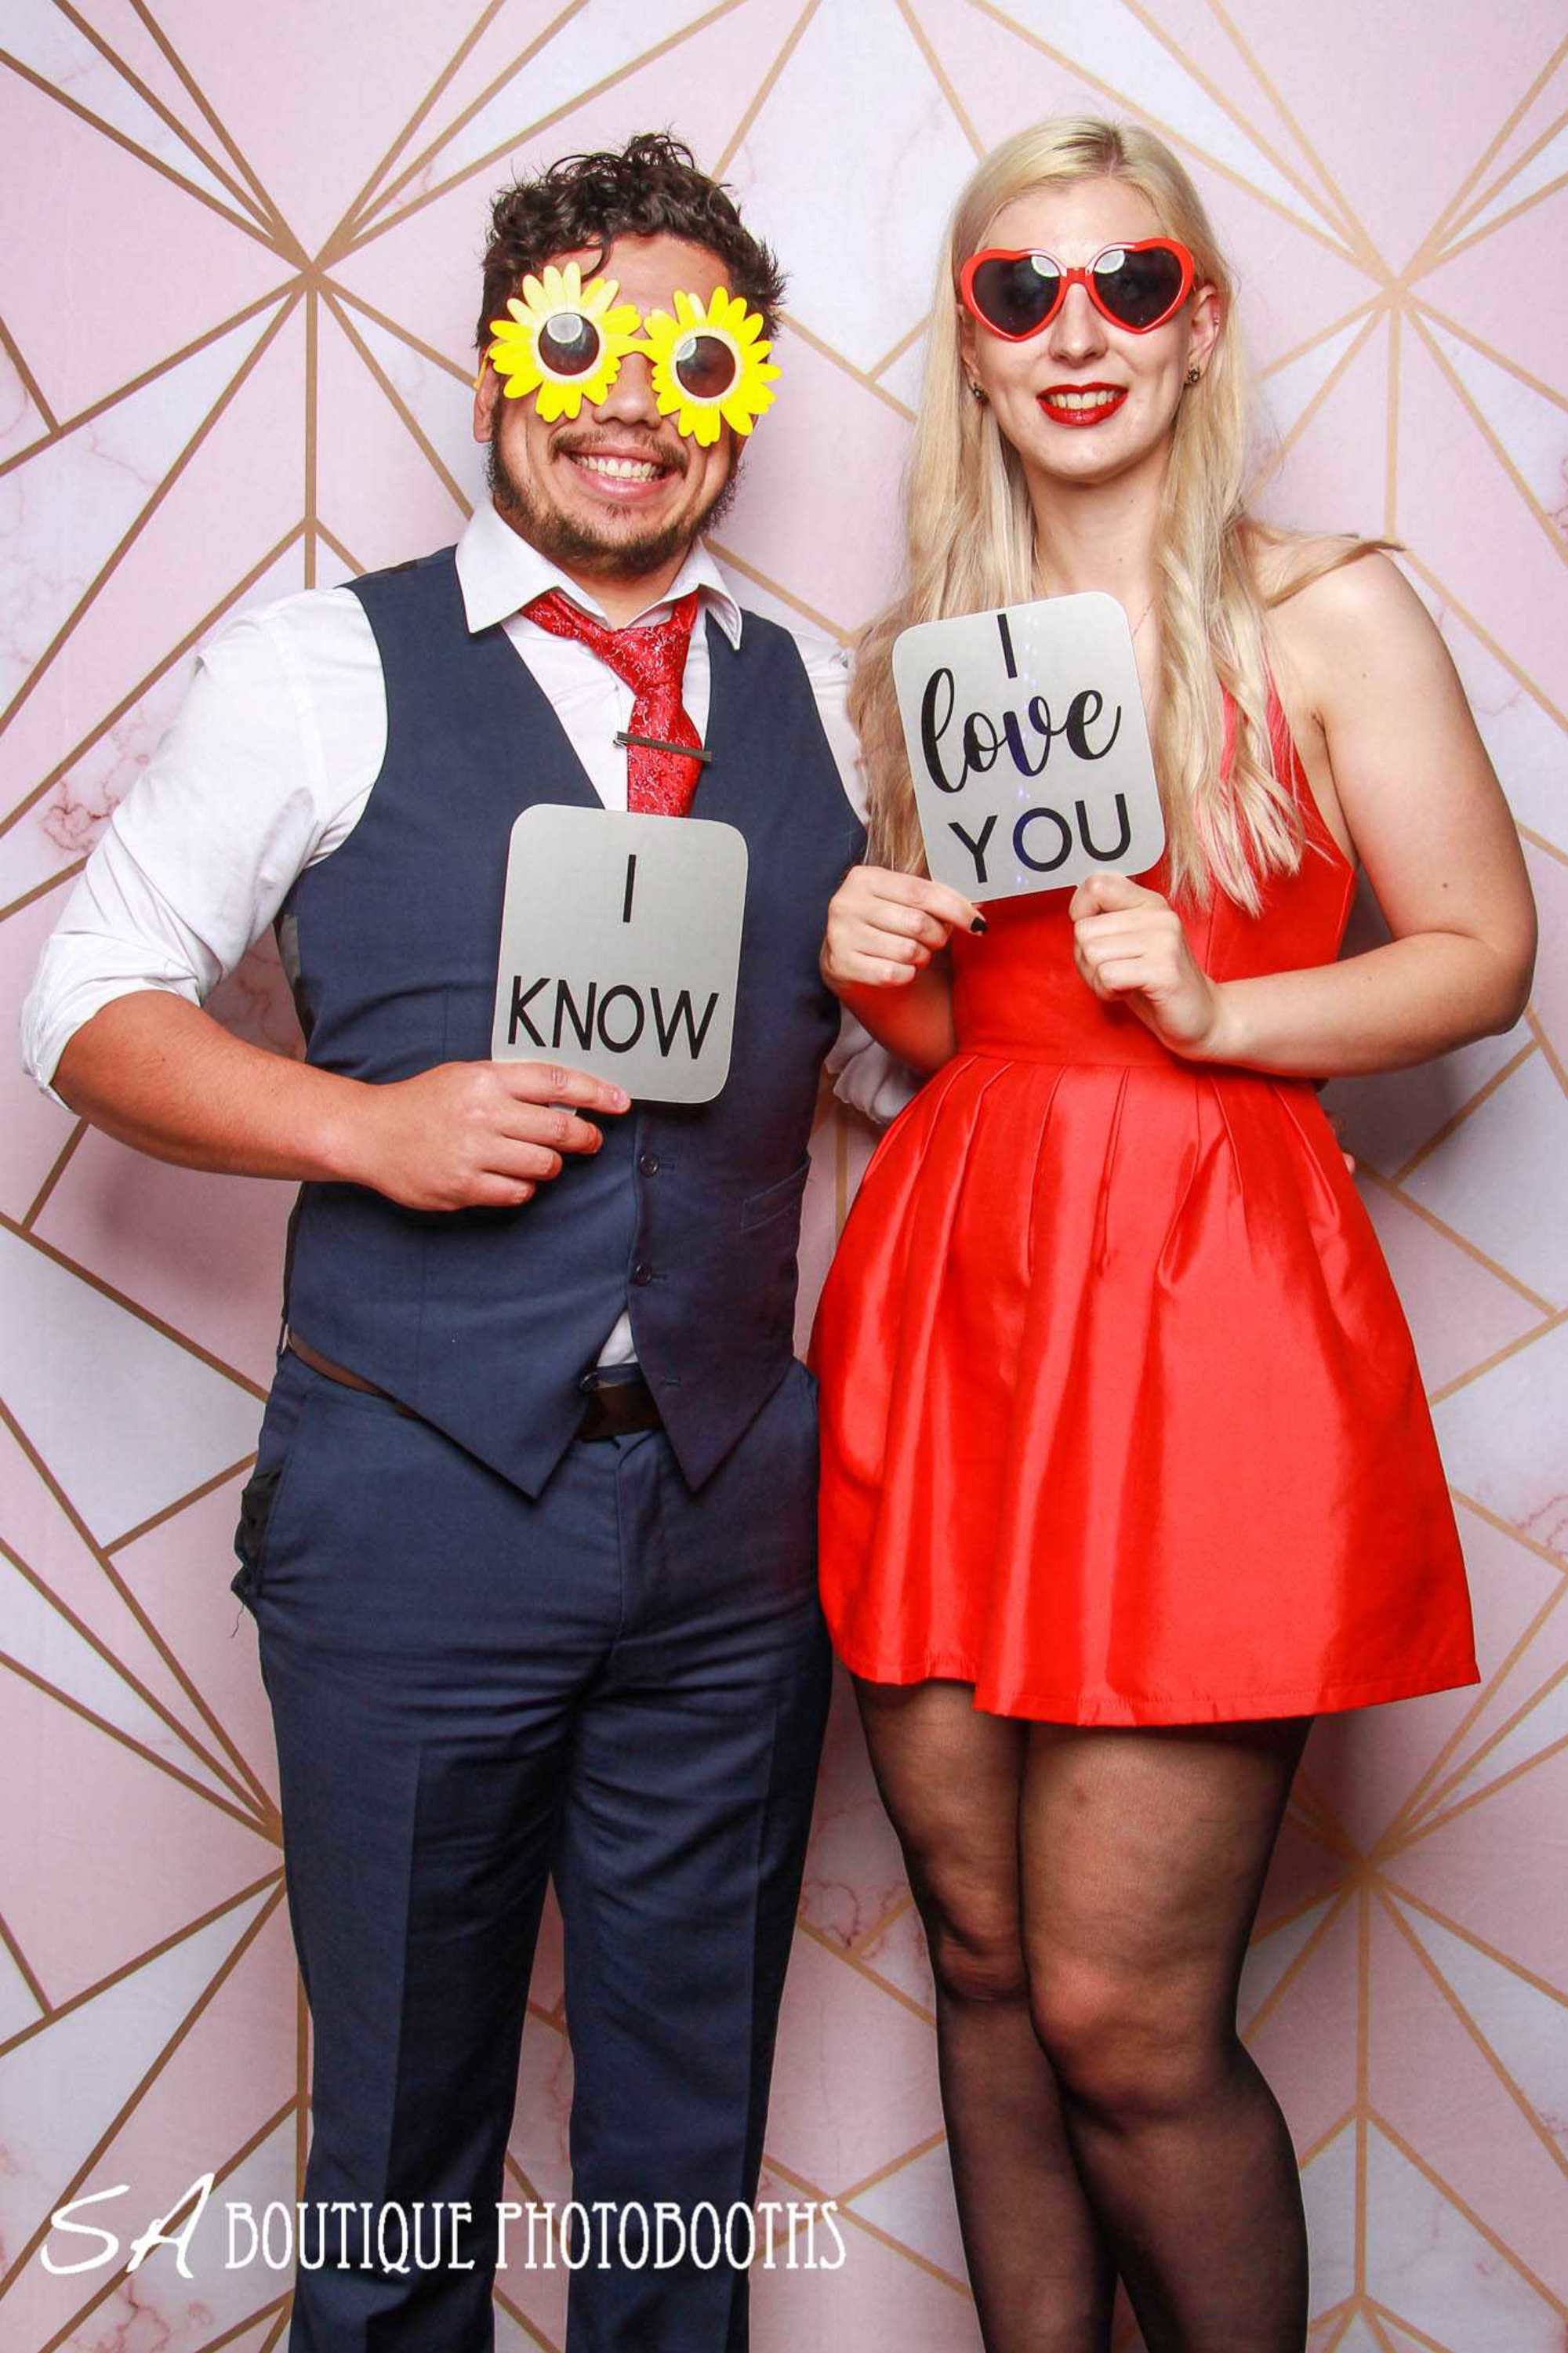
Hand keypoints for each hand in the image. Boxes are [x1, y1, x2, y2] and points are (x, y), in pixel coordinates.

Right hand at [346, 1060, 628, 1210]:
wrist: (370, 1133)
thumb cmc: (423, 1103)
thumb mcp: (465, 1076)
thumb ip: (511, 1084)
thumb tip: (567, 1097)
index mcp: (486, 1079)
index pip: (556, 1081)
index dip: (596, 1092)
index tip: (620, 1102)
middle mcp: (483, 1113)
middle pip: (559, 1128)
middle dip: (585, 1137)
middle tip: (590, 1140)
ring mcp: (473, 1152)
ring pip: (543, 1165)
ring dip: (550, 1165)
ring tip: (539, 1159)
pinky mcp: (463, 1186)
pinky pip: (517, 1193)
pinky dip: (522, 1188)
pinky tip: (508, 1177)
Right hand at [822, 865, 984, 992]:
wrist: (849, 957)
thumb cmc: (887, 924)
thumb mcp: (905, 902)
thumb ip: (937, 899)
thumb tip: (978, 909)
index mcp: (865, 877)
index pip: (922, 892)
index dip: (956, 908)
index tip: (977, 923)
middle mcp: (846, 903)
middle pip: (917, 923)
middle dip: (937, 936)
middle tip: (936, 940)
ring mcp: (840, 935)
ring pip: (907, 951)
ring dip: (922, 957)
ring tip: (914, 953)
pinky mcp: (841, 966)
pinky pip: (892, 974)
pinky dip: (907, 975)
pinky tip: (900, 969)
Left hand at [1068, 872, 1224, 1057]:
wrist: (1201, 1015)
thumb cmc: (1156, 982)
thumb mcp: (1129, 943)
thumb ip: (1105, 922)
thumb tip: (1076, 914)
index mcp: (1149, 903)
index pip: (1097, 884)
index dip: (1080, 912)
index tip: (1094, 936)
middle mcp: (1159, 916)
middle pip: (1084, 929)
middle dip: (1086, 960)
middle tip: (1112, 972)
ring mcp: (1164, 941)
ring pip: (1092, 953)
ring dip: (1097, 979)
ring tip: (1122, 983)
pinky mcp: (1164, 970)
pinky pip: (1108, 975)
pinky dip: (1108, 991)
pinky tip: (1128, 992)